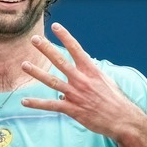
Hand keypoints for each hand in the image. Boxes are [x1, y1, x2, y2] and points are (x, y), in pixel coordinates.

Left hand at [20, 22, 146, 140]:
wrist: (122, 119)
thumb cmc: (115, 99)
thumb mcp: (105, 80)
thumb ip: (90, 72)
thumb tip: (81, 65)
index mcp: (91, 70)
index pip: (76, 49)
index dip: (65, 37)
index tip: (55, 27)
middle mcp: (82, 80)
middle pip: (60, 61)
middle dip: (46, 49)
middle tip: (34, 39)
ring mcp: (76, 94)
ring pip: (52, 81)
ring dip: (37, 73)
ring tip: (24, 65)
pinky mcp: (72, 109)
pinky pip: (51, 105)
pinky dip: (37, 103)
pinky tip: (24, 101)